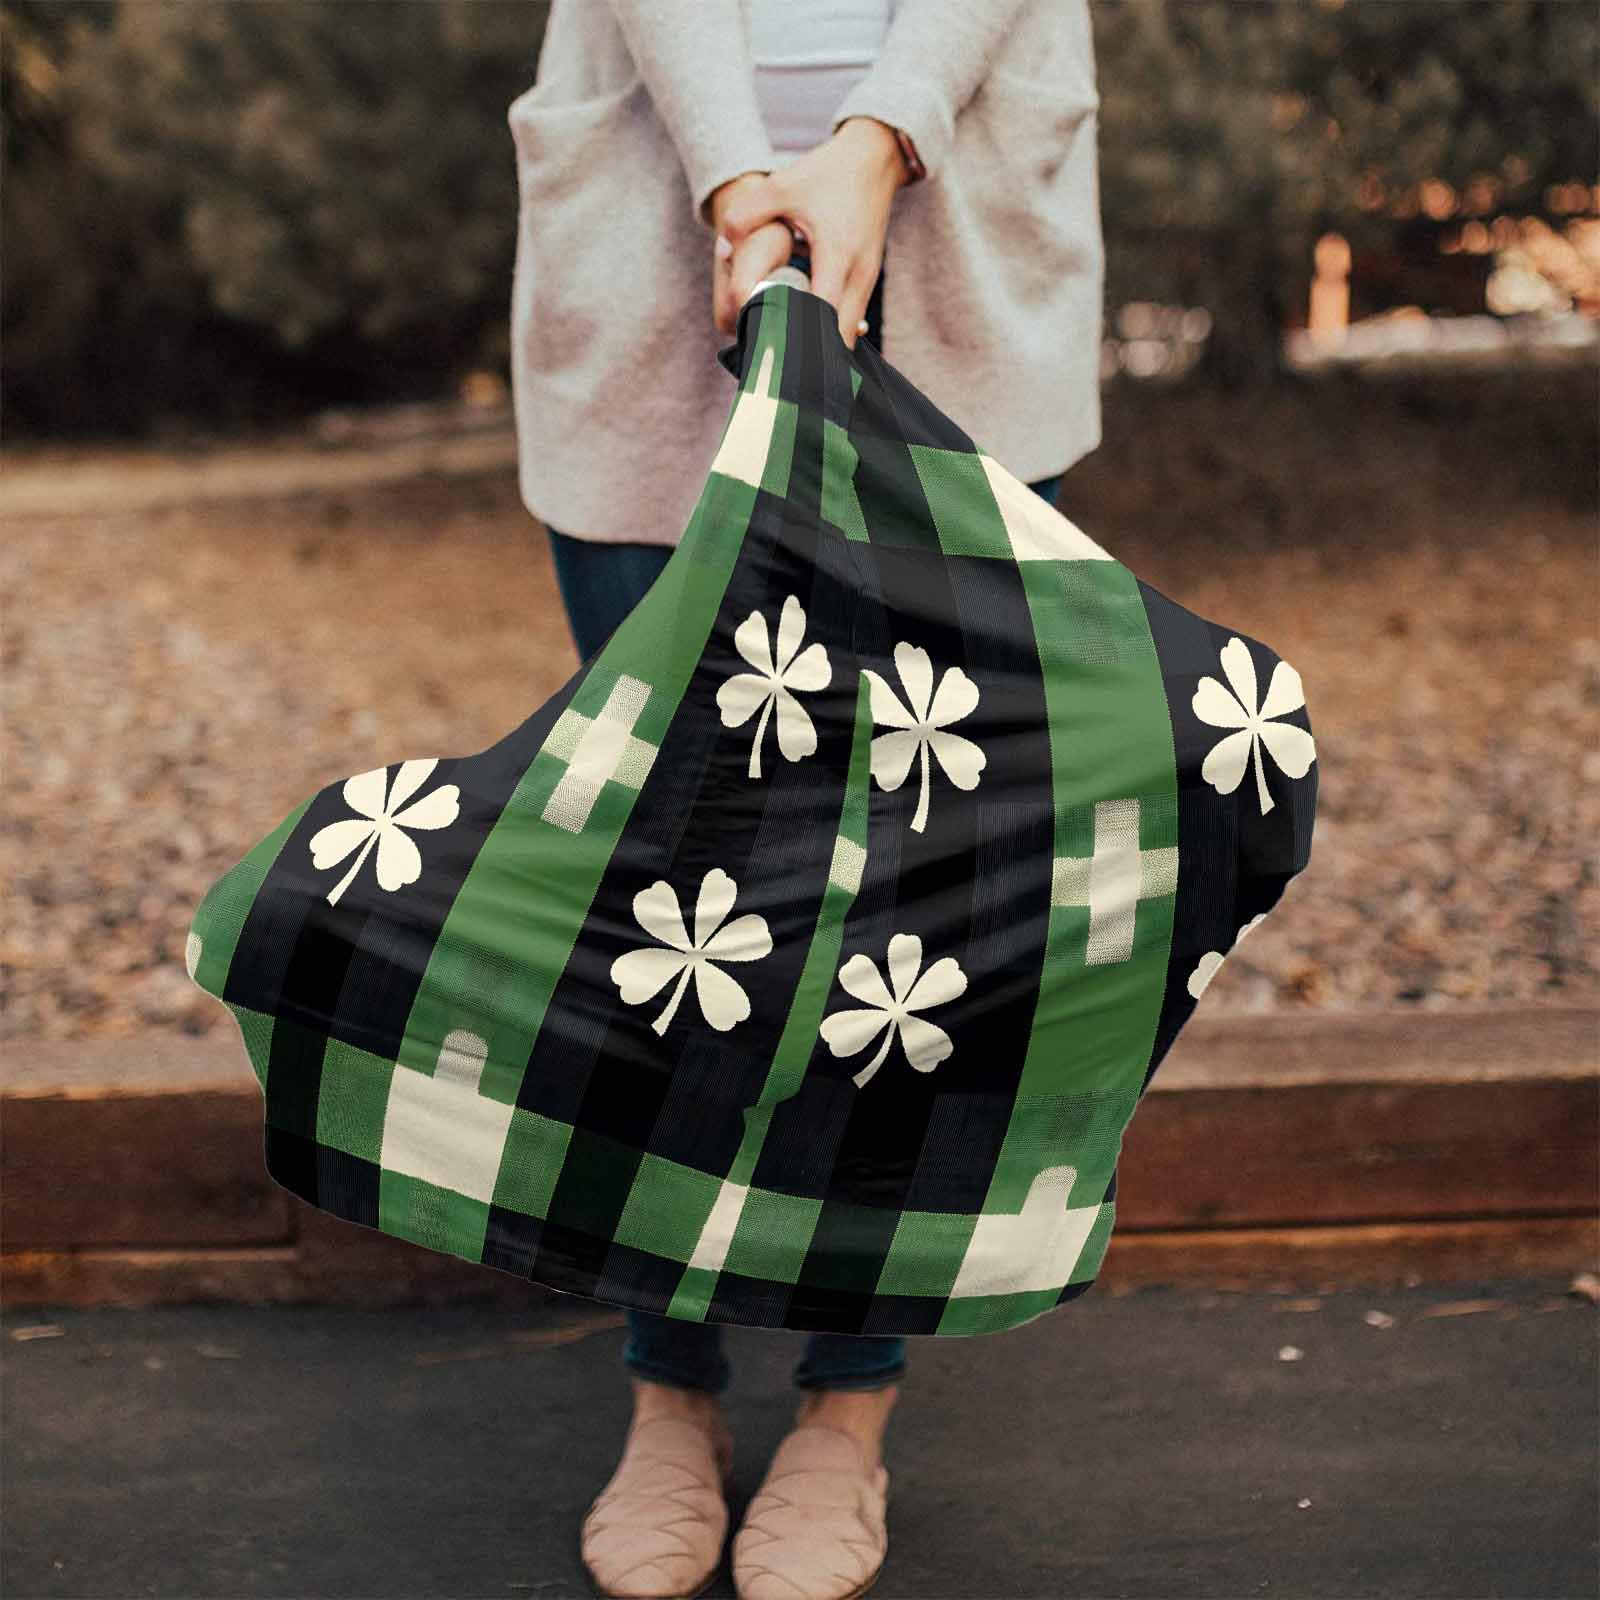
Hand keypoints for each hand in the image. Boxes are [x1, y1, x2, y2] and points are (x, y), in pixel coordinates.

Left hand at [712, 118, 907, 349]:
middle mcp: (858, 275)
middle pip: (840, 340)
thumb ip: (746, 214)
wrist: (874, 159)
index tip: (776, 357)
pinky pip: (850, 321)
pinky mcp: (866, 281)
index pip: (822, 316)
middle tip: (779, 370)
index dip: (800, 341)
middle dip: (812, 359)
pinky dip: (830, 334)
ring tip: (789, 360)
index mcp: (837, 255)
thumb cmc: (828, 173)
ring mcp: (867, 281)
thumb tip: (722, 249)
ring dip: (822, 349)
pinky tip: (805, 339)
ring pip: (848, 335)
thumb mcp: (782, 186)